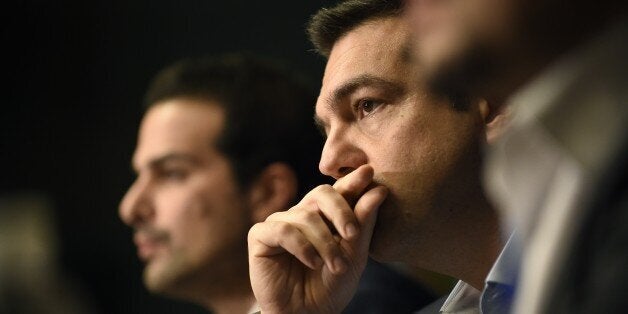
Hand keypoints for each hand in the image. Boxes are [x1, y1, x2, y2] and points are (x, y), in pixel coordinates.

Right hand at [248, 165, 387, 313]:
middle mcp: (301, 215)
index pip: (339, 191)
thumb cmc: (330, 287)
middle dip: (341, 210)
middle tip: (353, 234)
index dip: (352, 180)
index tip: (369, 172)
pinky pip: (282, 229)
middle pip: (321, 193)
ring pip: (305, 216)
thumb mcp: (354, 256)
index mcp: (325, 217)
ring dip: (325, 243)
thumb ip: (364, 223)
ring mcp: (280, 223)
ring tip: (336, 266)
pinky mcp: (260, 236)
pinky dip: (302, 246)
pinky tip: (312, 262)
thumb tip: (379, 190)